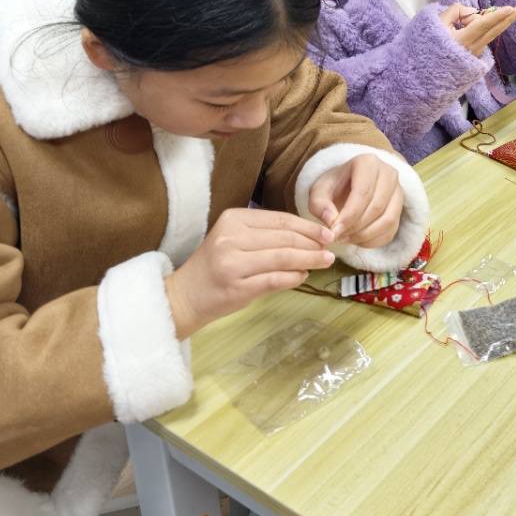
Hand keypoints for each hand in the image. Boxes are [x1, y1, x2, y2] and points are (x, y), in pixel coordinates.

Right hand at [165, 208, 334, 339]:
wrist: (186, 295)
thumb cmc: (215, 266)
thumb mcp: (234, 239)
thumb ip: (265, 234)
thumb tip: (308, 236)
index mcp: (232, 220)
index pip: (279, 219)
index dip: (307, 226)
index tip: (326, 233)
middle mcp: (231, 239)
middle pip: (284, 238)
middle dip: (312, 243)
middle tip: (330, 248)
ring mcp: (233, 263)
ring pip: (283, 257)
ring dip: (309, 260)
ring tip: (325, 261)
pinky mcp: (237, 287)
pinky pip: (275, 279)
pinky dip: (294, 278)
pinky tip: (304, 276)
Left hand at [309, 152, 403, 247]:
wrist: (348, 185)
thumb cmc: (334, 186)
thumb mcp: (319, 191)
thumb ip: (319, 204)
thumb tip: (331, 220)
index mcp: (367, 163)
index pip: (363, 192)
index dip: (349, 216)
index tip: (334, 231)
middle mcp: (388, 173)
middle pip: (377, 207)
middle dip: (356, 227)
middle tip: (338, 237)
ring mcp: (398, 191)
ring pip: (388, 220)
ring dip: (366, 236)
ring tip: (346, 239)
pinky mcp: (400, 208)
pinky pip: (392, 230)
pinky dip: (374, 241)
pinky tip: (357, 240)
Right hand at [439, 3, 515, 55]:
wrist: (429, 68)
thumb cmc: (432, 43)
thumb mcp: (439, 23)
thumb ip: (456, 12)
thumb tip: (474, 12)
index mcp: (463, 40)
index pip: (483, 25)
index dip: (496, 16)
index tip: (509, 8)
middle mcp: (473, 48)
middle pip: (494, 31)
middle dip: (508, 19)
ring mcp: (476, 53)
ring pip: (491, 34)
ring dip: (499, 22)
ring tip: (510, 12)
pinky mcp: (477, 56)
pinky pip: (484, 37)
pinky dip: (485, 28)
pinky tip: (481, 23)